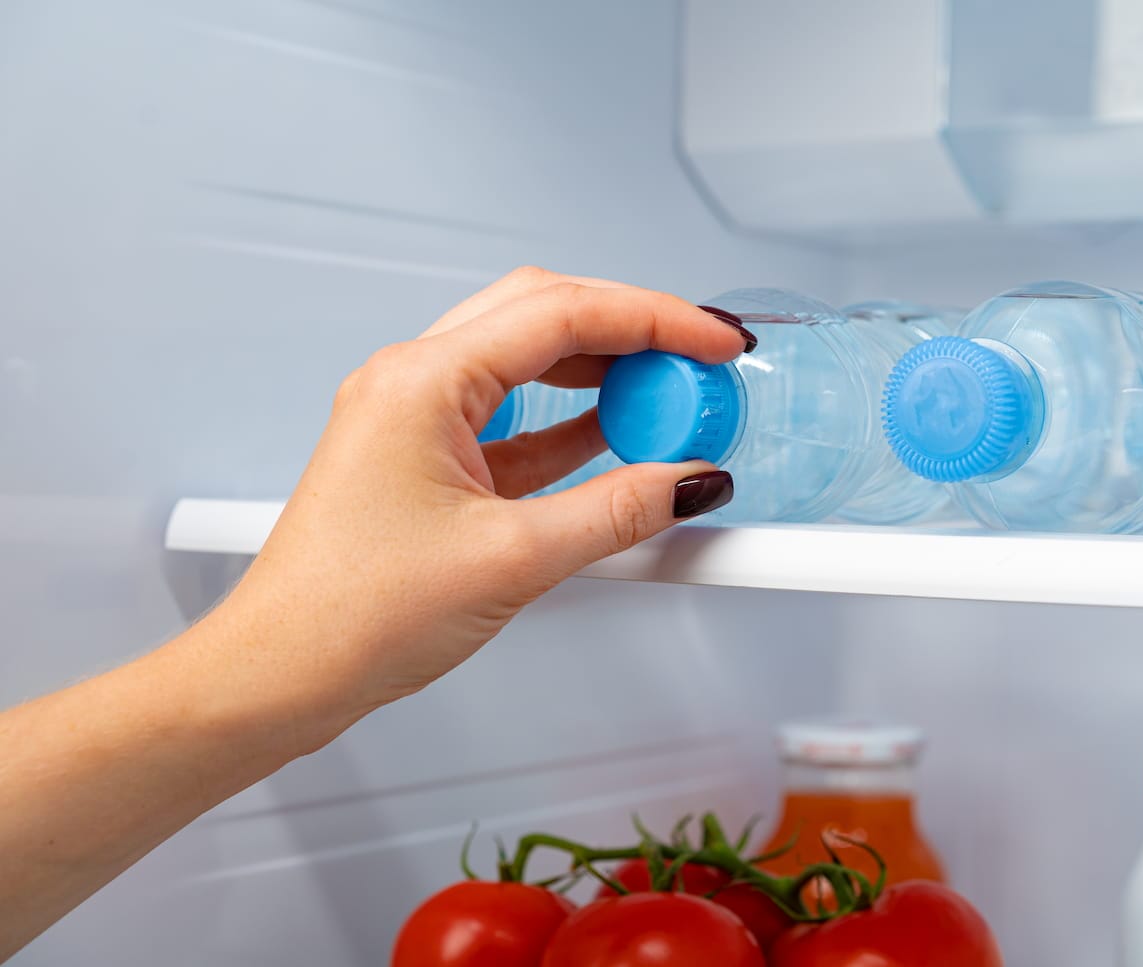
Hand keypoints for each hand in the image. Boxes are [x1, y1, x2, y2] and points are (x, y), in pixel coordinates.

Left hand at [209, 266, 751, 746]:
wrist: (281, 675)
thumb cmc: (350, 616)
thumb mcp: (511, 560)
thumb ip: (616, 511)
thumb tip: (687, 481)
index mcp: (422, 381)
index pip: (562, 313)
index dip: (656, 320)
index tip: (716, 342)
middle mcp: (414, 383)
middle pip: (546, 314)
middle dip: (633, 332)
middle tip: (699, 366)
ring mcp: (417, 418)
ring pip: (531, 362)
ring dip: (604, 375)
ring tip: (669, 405)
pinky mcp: (428, 460)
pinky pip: (516, 418)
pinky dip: (573, 424)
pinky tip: (619, 441)